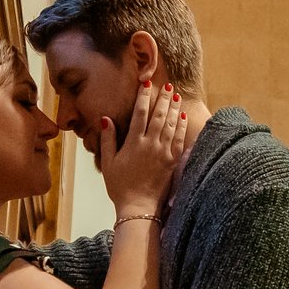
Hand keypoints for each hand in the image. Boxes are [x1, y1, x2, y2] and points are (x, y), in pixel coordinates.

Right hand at [98, 79, 186, 218]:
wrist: (139, 206)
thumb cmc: (120, 186)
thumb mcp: (108, 162)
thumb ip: (108, 139)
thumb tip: (106, 119)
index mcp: (134, 143)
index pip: (140, 113)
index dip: (144, 96)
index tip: (146, 83)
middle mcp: (151, 145)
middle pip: (159, 115)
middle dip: (164, 98)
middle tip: (168, 85)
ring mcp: (164, 152)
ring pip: (171, 124)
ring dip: (174, 108)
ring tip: (176, 95)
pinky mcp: (173, 161)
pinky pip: (179, 139)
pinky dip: (181, 126)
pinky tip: (182, 116)